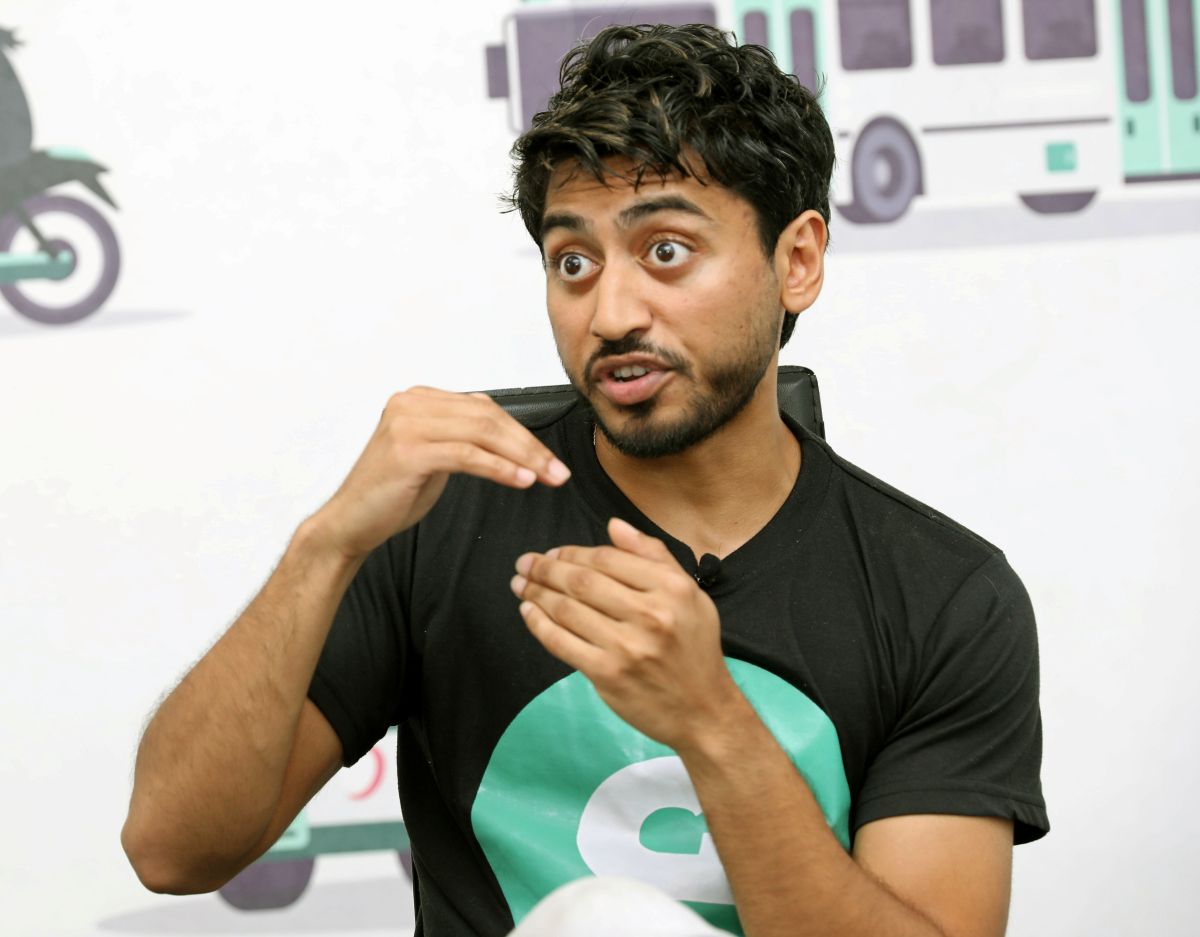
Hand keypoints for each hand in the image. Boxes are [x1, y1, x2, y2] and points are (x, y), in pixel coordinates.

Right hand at [314, 387, 570, 559]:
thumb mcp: (435, 456)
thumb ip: (464, 439)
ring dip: (522, 457)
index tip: (550, 461)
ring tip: (547, 477)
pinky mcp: (408, 450)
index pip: (486, 409)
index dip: (523, 435)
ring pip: (482, 433)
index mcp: (420, 399)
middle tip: (558, 472)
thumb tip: (511, 440)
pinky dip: (499, 468)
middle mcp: (412, 402)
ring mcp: (407, 423)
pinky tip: (521, 480)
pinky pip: (467, 455)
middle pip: (489, 418)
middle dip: (530, 446)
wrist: (350, 524)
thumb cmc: (391, 494)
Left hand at [512, 517, 739, 750]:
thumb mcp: (689, 593)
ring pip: (567, 609)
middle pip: (582, 581)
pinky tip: (528, 612)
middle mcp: (650, 614)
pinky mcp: (607, 674)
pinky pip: (561, 642)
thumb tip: (613, 525)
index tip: (553, 552)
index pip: (608, 558)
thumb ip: (653, 554)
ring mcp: (627, 646)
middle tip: (525, 563)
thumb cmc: (694, 648)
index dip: (573, 552)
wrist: (702, 710)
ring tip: (521, 584)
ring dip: (536, 593)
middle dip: (545, 568)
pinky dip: (538, 624)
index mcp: (671, 587)